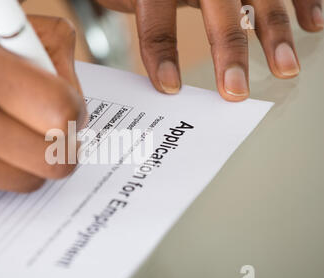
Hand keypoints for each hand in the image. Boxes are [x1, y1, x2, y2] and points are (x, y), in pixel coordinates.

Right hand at [0, 11, 85, 206]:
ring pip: (27, 182)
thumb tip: (74, 82)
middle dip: (64, 147)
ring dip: (27, 160)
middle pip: (55, 161)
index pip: (60, 111)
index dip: (76, 113)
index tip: (70, 111)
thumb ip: (38, 41)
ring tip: (1, 133)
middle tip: (52, 133)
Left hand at [97, 0, 323, 100]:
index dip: (161, 55)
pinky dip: (303, 0)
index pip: (158, 19)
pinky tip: (312, 25)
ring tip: (285, 69)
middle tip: (234, 92)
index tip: (169, 88)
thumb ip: (146, 22)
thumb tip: (157, 76)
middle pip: (219, 8)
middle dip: (229, 51)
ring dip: (275, 32)